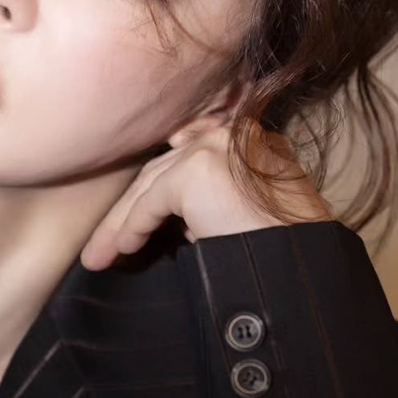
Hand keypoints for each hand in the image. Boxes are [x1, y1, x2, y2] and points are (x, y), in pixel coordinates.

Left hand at [79, 115, 332, 271]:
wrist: (299, 262)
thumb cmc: (280, 248)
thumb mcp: (246, 213)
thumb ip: (213, 202)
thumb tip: (181, 219)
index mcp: (244, 141)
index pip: (183, 163)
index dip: (151, 195)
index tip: (128, 229)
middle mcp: (229, 135)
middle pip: (161, 173)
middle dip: (127, 213)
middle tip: (102, 248)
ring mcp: (213, 148)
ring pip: (150, 187)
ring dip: (119, 225)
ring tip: (99, 257)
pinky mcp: (197, 170)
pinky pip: (150, 203)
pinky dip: (130, 228)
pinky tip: (121, 250)